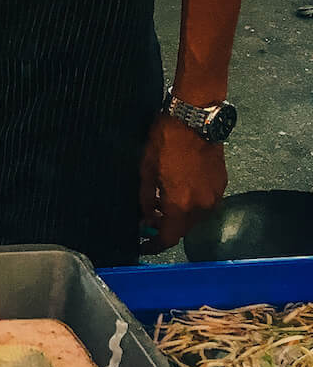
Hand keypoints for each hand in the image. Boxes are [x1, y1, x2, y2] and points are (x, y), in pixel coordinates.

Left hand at [139, 113, 227, 251]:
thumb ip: (147, 198)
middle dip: (167, 228)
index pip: (170, 237)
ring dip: (179, 215)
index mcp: (181, 204)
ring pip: (195, 217)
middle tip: (150, 220)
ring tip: (163, 202)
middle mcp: (202, 207)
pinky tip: (179, 191)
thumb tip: (147, 219)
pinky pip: (205, 204)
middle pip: (184, 229)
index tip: (144, 247)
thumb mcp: (146, 168)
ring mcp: (216, 197)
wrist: (195, 120)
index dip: (156, 246)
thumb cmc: (165, 141)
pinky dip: (191, 204)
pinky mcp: (223, 186)